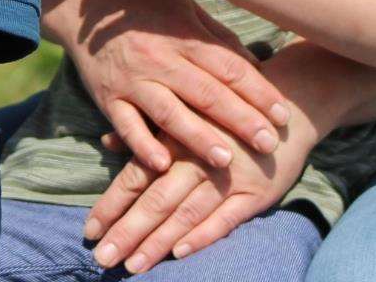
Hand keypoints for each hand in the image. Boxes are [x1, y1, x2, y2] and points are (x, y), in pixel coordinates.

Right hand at [66, 0, 288, 171]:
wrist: (88, 6)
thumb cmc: (147, 9)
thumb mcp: (185, 8)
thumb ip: (218, 37)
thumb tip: (254, 67)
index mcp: (184, 35)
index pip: (229, 67)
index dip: (258, 91)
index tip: (283, 115)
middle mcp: (160, 58)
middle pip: (206, 92)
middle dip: (240, 120)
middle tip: (269, 144)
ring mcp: (133, 79)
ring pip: (169, 112)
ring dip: (198, 137)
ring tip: (225, 160)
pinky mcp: (109, 97)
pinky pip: (126, 124)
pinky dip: (142, 145)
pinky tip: (162, 164)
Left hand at [81, 123, 313, 273]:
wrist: (285, 109)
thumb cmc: (224, 114)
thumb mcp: (184, 113)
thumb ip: (145, 132)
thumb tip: (106, 142)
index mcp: (175, 139)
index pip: (135, 177)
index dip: (111, 206)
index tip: (89, 232)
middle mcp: (197, 159)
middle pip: (156, 200)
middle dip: (127, 232)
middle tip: (103, 259)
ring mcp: (227, 178)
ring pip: (186, 214)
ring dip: (158, 242)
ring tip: (133, 265)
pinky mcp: (255, 194)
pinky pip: (225, 219)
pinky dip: (202, 235)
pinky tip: (179, 253)